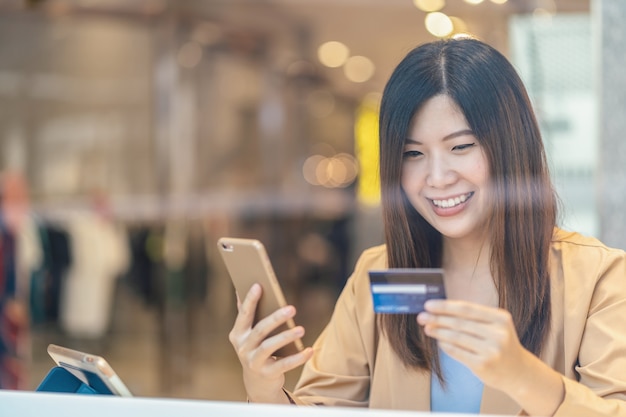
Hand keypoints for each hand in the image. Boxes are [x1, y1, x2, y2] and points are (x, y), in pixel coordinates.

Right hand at [228, 283, 313, 402]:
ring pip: (269, 347)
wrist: (257, 382)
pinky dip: (298, 358)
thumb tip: (240, 288)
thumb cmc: (255, 349)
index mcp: (238, 334)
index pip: (244, 314)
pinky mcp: (267, 374)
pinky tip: (309, 350)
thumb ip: (246, 314)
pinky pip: (284, 365)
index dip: (250, 300)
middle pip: (260, 330)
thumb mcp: (248, 333)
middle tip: (292, 308)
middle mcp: (243, 348)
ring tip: (301, 329)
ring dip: (285, 337)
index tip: (258, 285)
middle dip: (275, 318)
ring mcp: (253, 362)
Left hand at [417, 299, 528, 390]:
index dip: (445, 306)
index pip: (467, 309)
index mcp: (500, 318)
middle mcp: (498, 333)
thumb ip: (471, 318)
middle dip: (437, 319)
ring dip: (439, 332)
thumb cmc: (500, 345)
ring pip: (457, 337)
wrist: (518, 372)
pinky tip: (439, 341)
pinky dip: (446, 345)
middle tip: (422, 317)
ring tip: (427, 328)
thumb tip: (438, 312)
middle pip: (460, 323)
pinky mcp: (483, 365)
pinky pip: (458, 352)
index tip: (428, 305)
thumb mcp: (494, 326)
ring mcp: (491, 350)